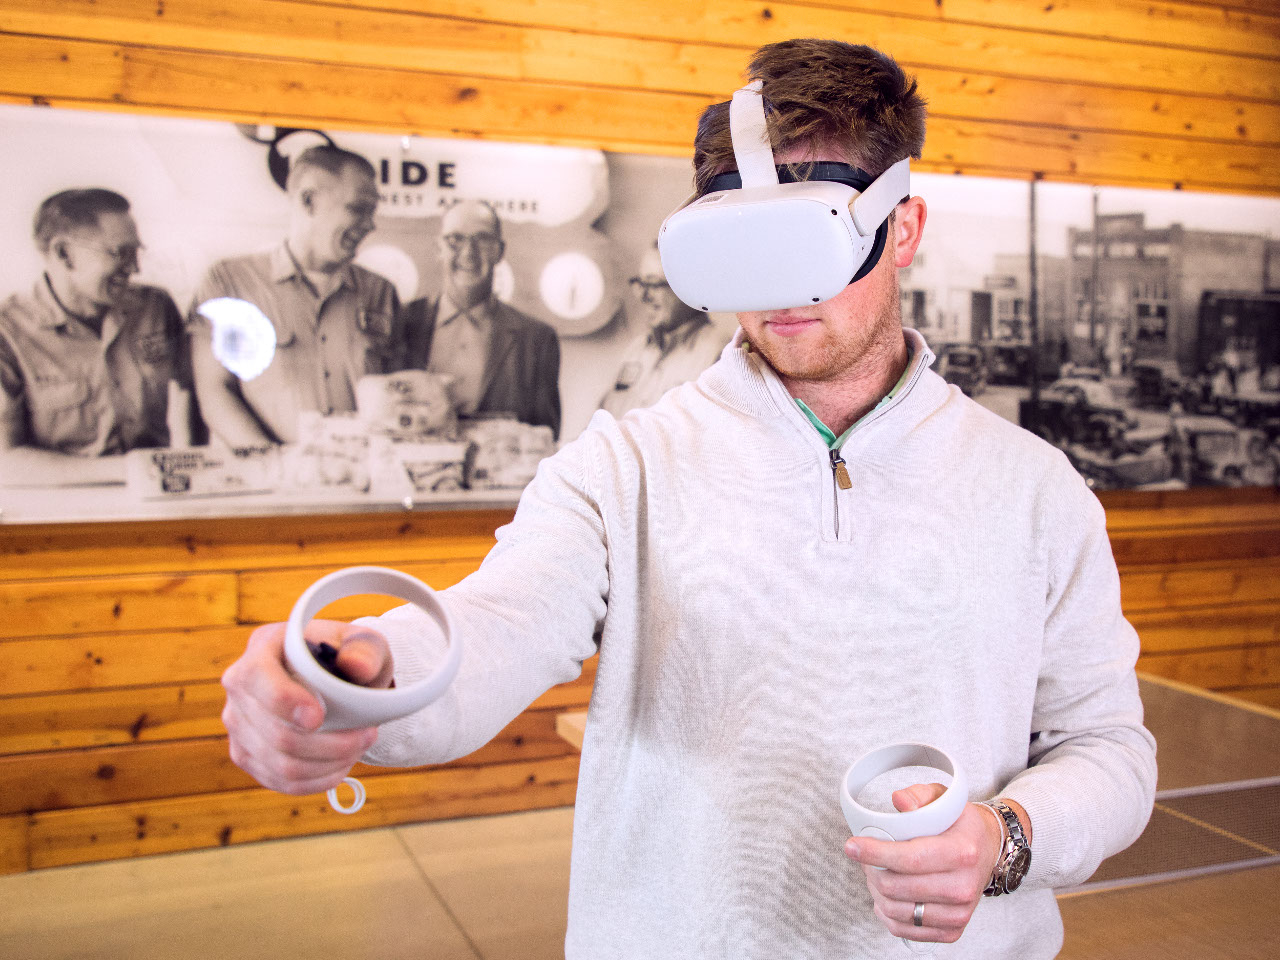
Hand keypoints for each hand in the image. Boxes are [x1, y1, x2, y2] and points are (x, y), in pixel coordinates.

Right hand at [221, 619, 392, 795]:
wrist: (334, 675)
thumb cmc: (346, 655)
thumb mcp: (362, 643)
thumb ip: (363, 650)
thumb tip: (357, 666)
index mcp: (262, 648)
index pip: (257, 678)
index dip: (285, 702)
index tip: (318, 718)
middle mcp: (239, 687)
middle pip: (275, 733)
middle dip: (329, 744)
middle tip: (368, 735)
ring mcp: (238, 723)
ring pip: (280, 764)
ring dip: (328, 764)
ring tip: (358, 748)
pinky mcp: (246, 753)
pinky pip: (280, 781)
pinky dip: (317, 779)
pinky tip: (340, 766)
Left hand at [844, 784, 1004, 944]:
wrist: (987, 850)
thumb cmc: (959, 824)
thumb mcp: (943, 798)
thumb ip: (919, 795)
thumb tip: (898, 801)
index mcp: (962, 852)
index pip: (910, 859)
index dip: (875, 853)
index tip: (852, 846)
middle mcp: (963, 887)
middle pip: (897, 887)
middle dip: (871, 870)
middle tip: (865, 856)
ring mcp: (958, 913)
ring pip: (895, 911)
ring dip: (876, 891)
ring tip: (876, 872)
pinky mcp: (951, 930)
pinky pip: (904, 929)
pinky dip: (886, 912)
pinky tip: (886, 895)